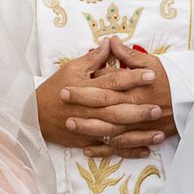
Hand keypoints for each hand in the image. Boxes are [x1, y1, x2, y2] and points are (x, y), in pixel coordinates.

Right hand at [36, 38, 171, 158]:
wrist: (35, 115)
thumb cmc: (54, 89)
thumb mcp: (72, 69)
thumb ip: (94, 58)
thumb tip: (110, 43)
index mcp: (89, 89)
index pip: (114, 82)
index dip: (133, 78)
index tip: (151, 75)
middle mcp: (91, 109)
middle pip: (118, 109)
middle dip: (139, 109)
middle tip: (159, 108)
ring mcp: (91, 127)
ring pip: (117, 132)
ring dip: (139, 134)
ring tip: (159, 134)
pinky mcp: (90, 140)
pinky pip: (111, 148)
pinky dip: (128, 150)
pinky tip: (145, 150)